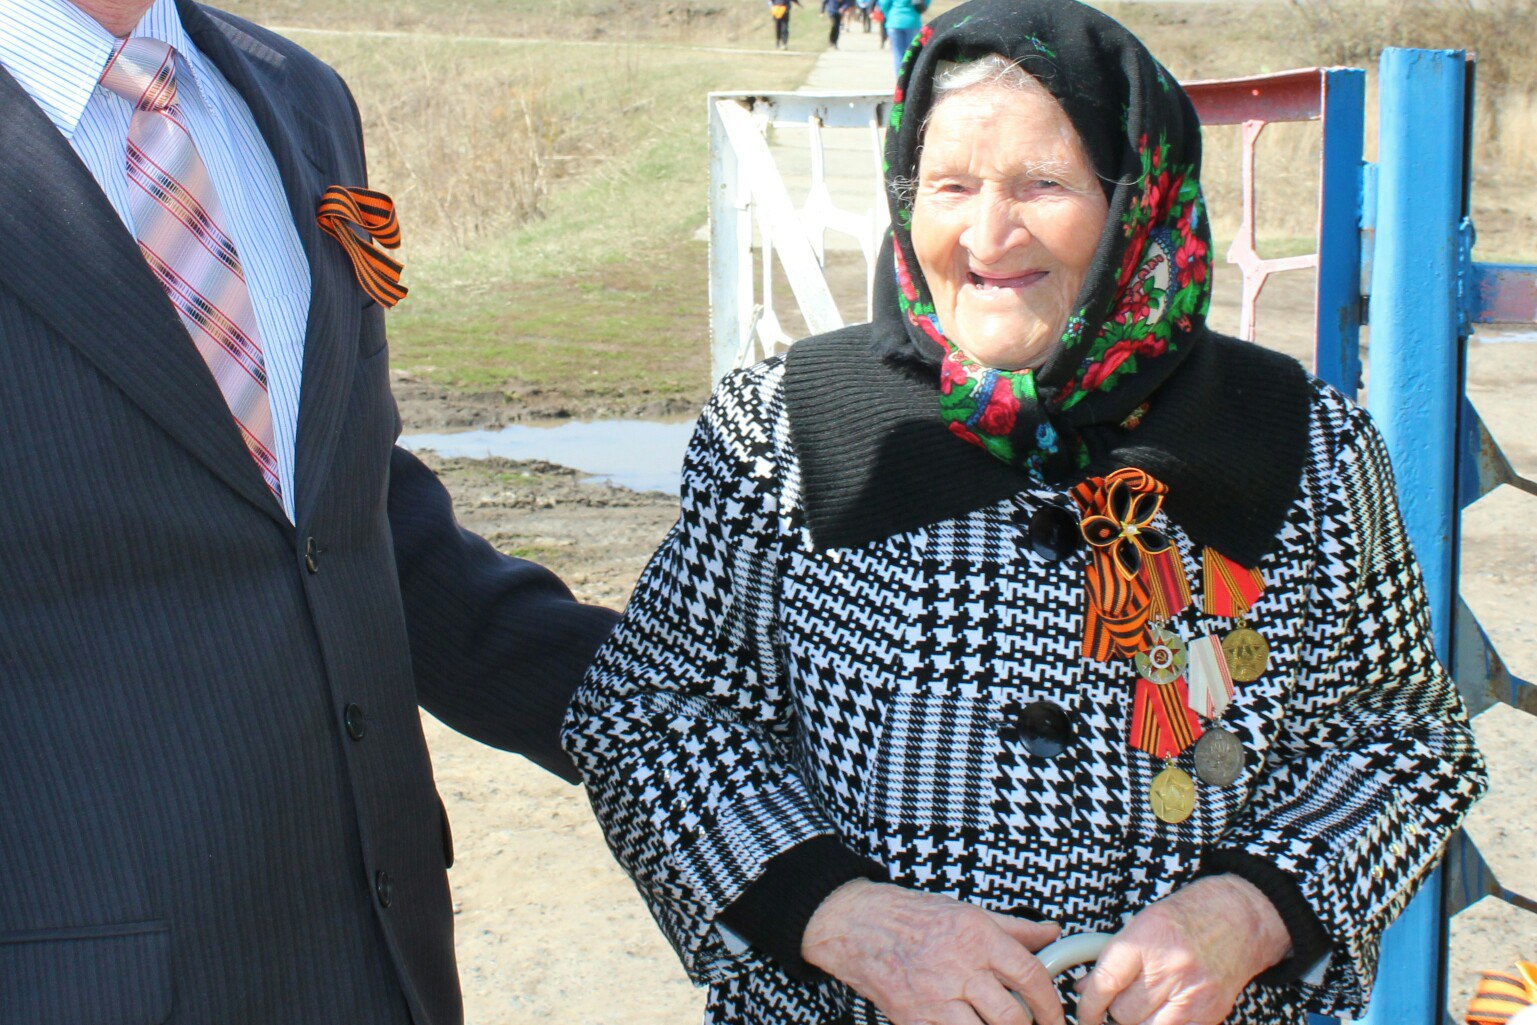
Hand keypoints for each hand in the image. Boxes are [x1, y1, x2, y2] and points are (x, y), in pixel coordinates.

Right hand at [801, 879, 1063, 1024]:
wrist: (858, 926)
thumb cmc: (913, 917)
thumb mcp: (968, 912)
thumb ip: (1014, 928)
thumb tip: (1052, 933)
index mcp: (976, 936)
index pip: (1029, 974)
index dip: (1051, 1003)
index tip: (1056, 1016)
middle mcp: (958, 967)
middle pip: (1012, 1015)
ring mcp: (935, 997)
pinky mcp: (914, 1020)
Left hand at [1075, 875, 1290, 1024]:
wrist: (1238, 920)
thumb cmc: (1187, 918)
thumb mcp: (1142, 924)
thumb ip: (1113, 957)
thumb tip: (1086, 987)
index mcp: (1146, 939)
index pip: (1105, 983)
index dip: (1088, 1005)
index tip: (1084, 1012)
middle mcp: (1170, 968)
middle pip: (1123, 1012)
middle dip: (1115, 1010)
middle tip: (1119, 999)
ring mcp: (1192, 994)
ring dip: (1138, 1021)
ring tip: (1142, 1005)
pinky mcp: (1210, 1013)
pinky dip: (1162, 1024)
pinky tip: (1162, 1012)